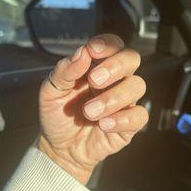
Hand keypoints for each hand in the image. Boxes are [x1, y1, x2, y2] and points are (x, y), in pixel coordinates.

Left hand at [38, 34, 147, 183]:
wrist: (60, 148)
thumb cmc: (58, 114)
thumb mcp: (51, 91)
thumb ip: (64, 71)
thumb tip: (81, 53)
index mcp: (97, 66)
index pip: (113, 45)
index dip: (108, 43)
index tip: (93, 49)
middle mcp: (115, 79)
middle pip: (132, 58)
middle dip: (115, 66)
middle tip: (94, 81)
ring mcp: (125, 101)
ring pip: (137, 86)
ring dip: (113, 98)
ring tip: (89, 112)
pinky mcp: (130, 124)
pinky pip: (140, 115)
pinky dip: (122, 119)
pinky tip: (103, 125)